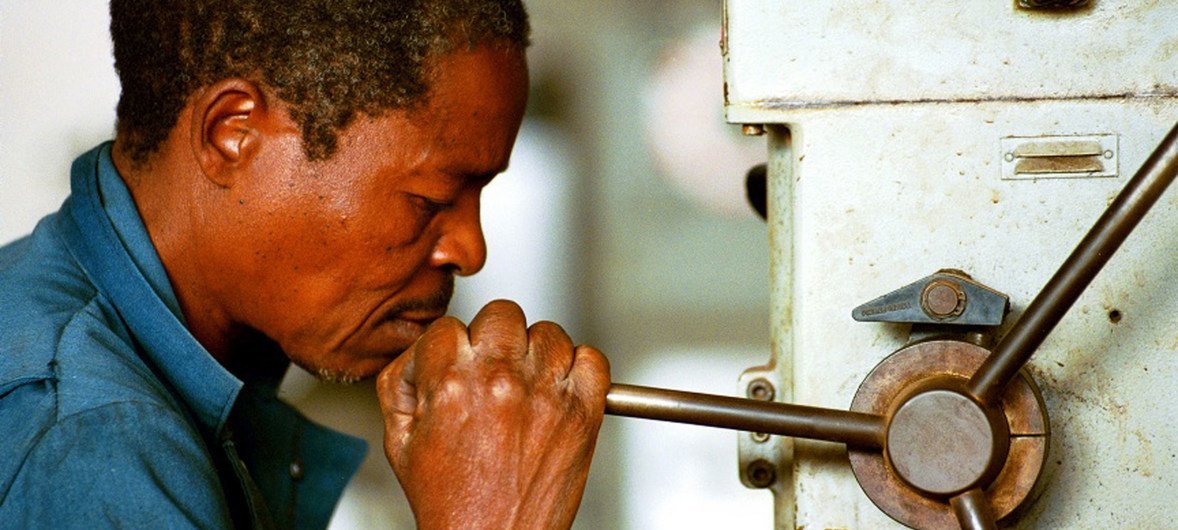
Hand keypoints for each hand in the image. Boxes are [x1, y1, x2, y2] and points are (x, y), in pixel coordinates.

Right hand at [377, 300, 610, 529]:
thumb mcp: (400, 442)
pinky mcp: (582, 411)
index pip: (450, 327)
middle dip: (494, 338)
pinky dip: (579, 368)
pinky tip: (559, 388)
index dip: (452, 347)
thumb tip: (420, 355)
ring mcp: (546, 393)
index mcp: (451, 384)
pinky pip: (591, 359)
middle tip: (493, 368)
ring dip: (536, 352)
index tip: (459, 365)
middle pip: (502, 314)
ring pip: (548, 332)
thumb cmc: (451, 502)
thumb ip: (400, 385)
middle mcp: (501, 381)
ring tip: (526, 383)